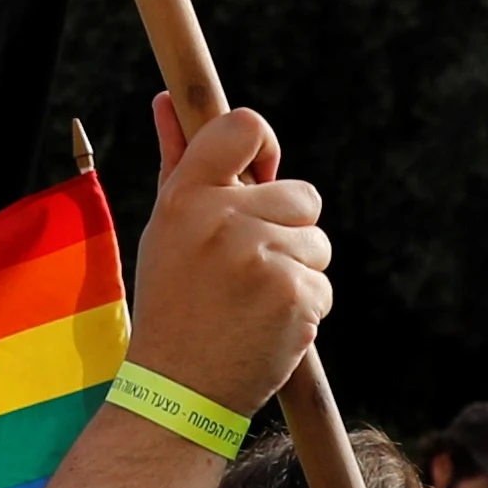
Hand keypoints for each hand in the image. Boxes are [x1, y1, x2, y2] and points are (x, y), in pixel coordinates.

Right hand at [127, 98, 333, 410]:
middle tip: (249, 266)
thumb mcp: (164, 228)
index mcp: (187, 196)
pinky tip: (268, 325)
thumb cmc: (172, 300)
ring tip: (254, 300)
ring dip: (298, 270)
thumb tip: (166, 100)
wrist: (178, 387)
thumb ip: (177, 161)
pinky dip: (305, 307)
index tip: (262, 173)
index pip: (244, 127)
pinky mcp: (295, 297)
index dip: (264, 145)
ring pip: (317, 243)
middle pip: (302, 194)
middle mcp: (224, 219)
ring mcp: (262, 258)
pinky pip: (323, 285)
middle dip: (288, 228)